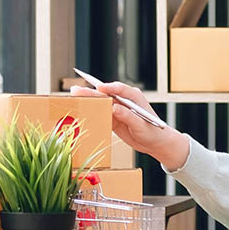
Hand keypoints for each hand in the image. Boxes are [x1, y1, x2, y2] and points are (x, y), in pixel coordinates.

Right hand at [70, 81, 188, 170]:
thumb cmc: (152, 132)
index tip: (99, 87)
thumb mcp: (141, 125)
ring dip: (88, 100)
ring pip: (101, 102)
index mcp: (134, 97)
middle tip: (76, 90)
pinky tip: (79, 110)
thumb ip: (128, 116)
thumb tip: (114, 108)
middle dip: (92, 92)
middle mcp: (125, 100)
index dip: (109, 87)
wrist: (154, 142)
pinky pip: (101, 113)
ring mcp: (118, 108)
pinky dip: (91, 111)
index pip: (120, 89)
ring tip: (73, 96)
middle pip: (106, 94)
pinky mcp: (113, 117)